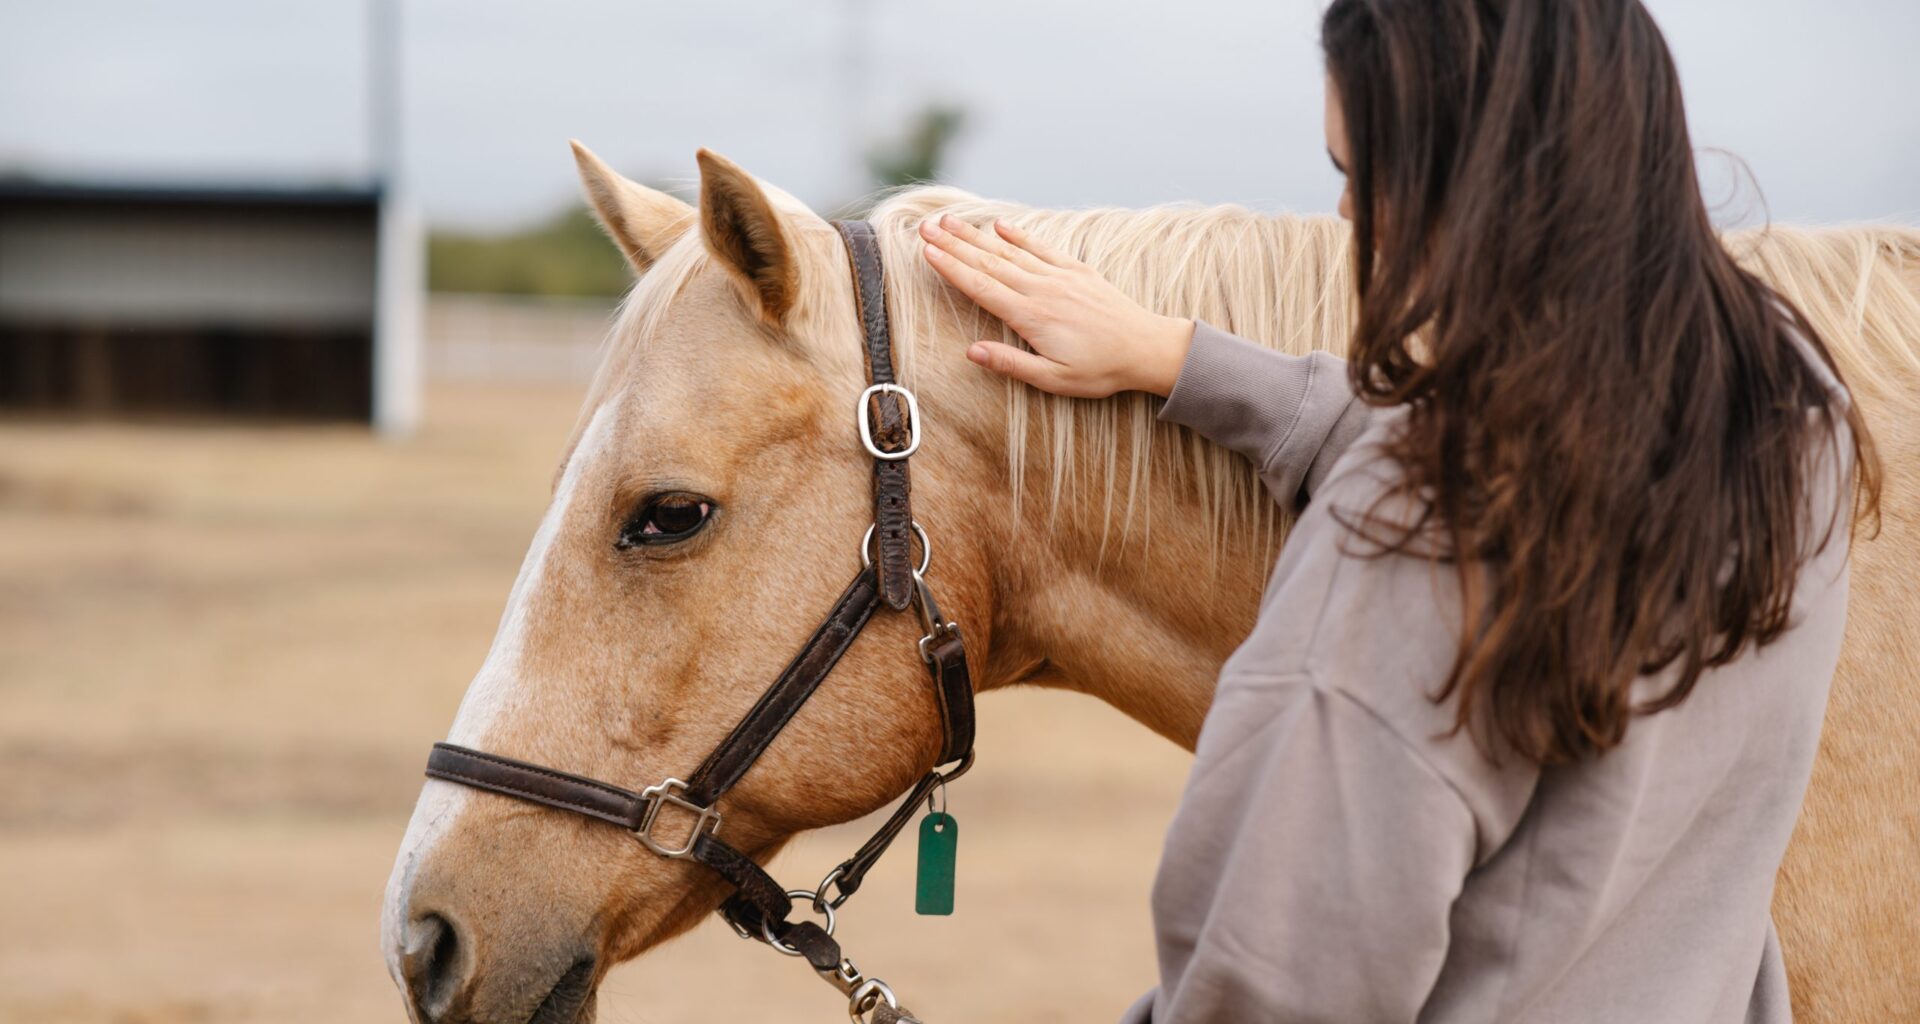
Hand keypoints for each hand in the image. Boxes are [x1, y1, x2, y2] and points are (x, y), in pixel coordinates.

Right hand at [918, 214, 1194, 397]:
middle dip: (954, 244)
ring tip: (950, 221)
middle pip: (988, 262)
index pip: (981, 287)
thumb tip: (971, 351)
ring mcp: (1060, 276)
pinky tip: (1000, 224)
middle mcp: (1042, 289)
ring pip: (1010, 251)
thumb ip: (1011, 363)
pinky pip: (1042, 248)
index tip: (926, 251)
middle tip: (924, 227)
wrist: (1146, 348)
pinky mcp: (1077, 271)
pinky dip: (1019, 235)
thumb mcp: (1053, 379)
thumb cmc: (1100, 371)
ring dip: (977, 235)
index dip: (952, 268)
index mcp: (1031, 316)